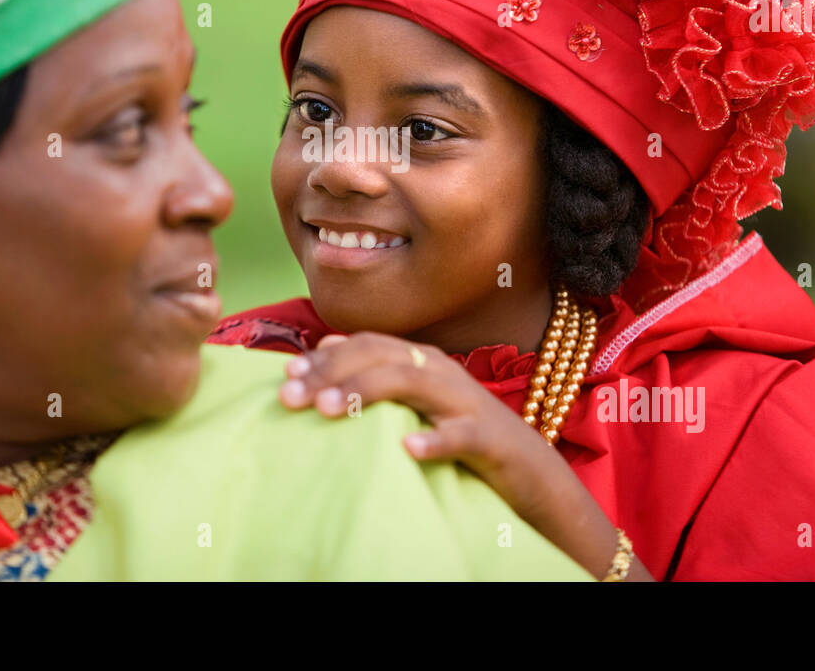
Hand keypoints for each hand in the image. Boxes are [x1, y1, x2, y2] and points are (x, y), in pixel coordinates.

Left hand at [278, 331, 652, 579]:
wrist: (529, 471)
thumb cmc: (461, 433)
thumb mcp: (414, 399)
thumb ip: (374, 371)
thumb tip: (323, 347)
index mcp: (421, 359)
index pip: (366, 344)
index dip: (324, 356)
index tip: (286, 376)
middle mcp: (440, 371)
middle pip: (380, 355)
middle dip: (332, 372)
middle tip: (292, 397)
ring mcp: (464, 402)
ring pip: (412, 382)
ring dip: (366, 392)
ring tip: (327, 410)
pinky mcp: (488, 438)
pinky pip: (460, 435)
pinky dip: (434, 440)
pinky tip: (407, 448)